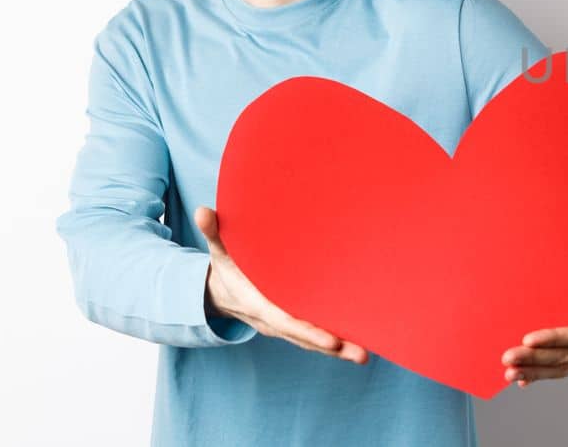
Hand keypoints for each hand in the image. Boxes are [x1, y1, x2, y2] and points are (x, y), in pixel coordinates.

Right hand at [195, 206, 367, 364]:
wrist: (216, 293)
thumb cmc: (224, 268)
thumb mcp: (218, 250)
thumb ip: (214, 232)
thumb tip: (202, 211)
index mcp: (256, 303)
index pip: (285, 321)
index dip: (308, 331)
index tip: (331, 340)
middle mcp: (270, 320)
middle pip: (304, 338)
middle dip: (332, 347)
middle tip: (361, 355)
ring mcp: (281, 326)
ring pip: (310, 342)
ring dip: (338, 350)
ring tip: (364, 356)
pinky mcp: (290, 325)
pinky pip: (312, 337)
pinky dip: (334, 345)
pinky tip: (357, 349)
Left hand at [500, 266, 567, 387]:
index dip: (558, 340)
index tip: (530, 339)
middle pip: (567, 356)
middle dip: (536, 359)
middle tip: (507, 357)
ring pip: (560, 365)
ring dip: (534, 370)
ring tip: (508, 371)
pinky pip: (560, 365)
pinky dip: (539, 374)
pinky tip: (520, 380)